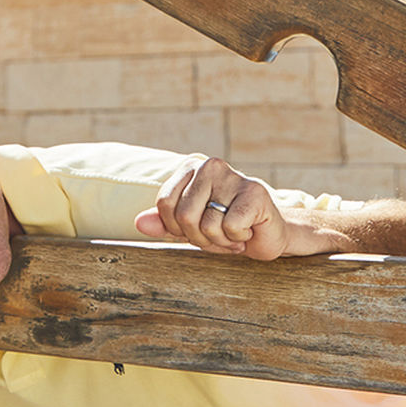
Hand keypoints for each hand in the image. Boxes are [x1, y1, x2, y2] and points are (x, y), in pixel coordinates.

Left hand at [133, 156, 333, 259]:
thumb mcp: (189, 228)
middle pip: (184, 217)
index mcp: (190, 167)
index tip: (198, 228)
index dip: (177, 228)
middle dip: (200, 237)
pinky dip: (238, 238)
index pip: (164, 204)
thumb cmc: (225, 229)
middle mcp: (210, 166)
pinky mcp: (254, 192)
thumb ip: (164, 223)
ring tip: (234, 232)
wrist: (267, 235)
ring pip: (207, 225)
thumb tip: (138, 222)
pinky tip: (248, 229)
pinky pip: (229, 227)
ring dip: (220, 240)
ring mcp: (233, 176)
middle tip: (219, 234)